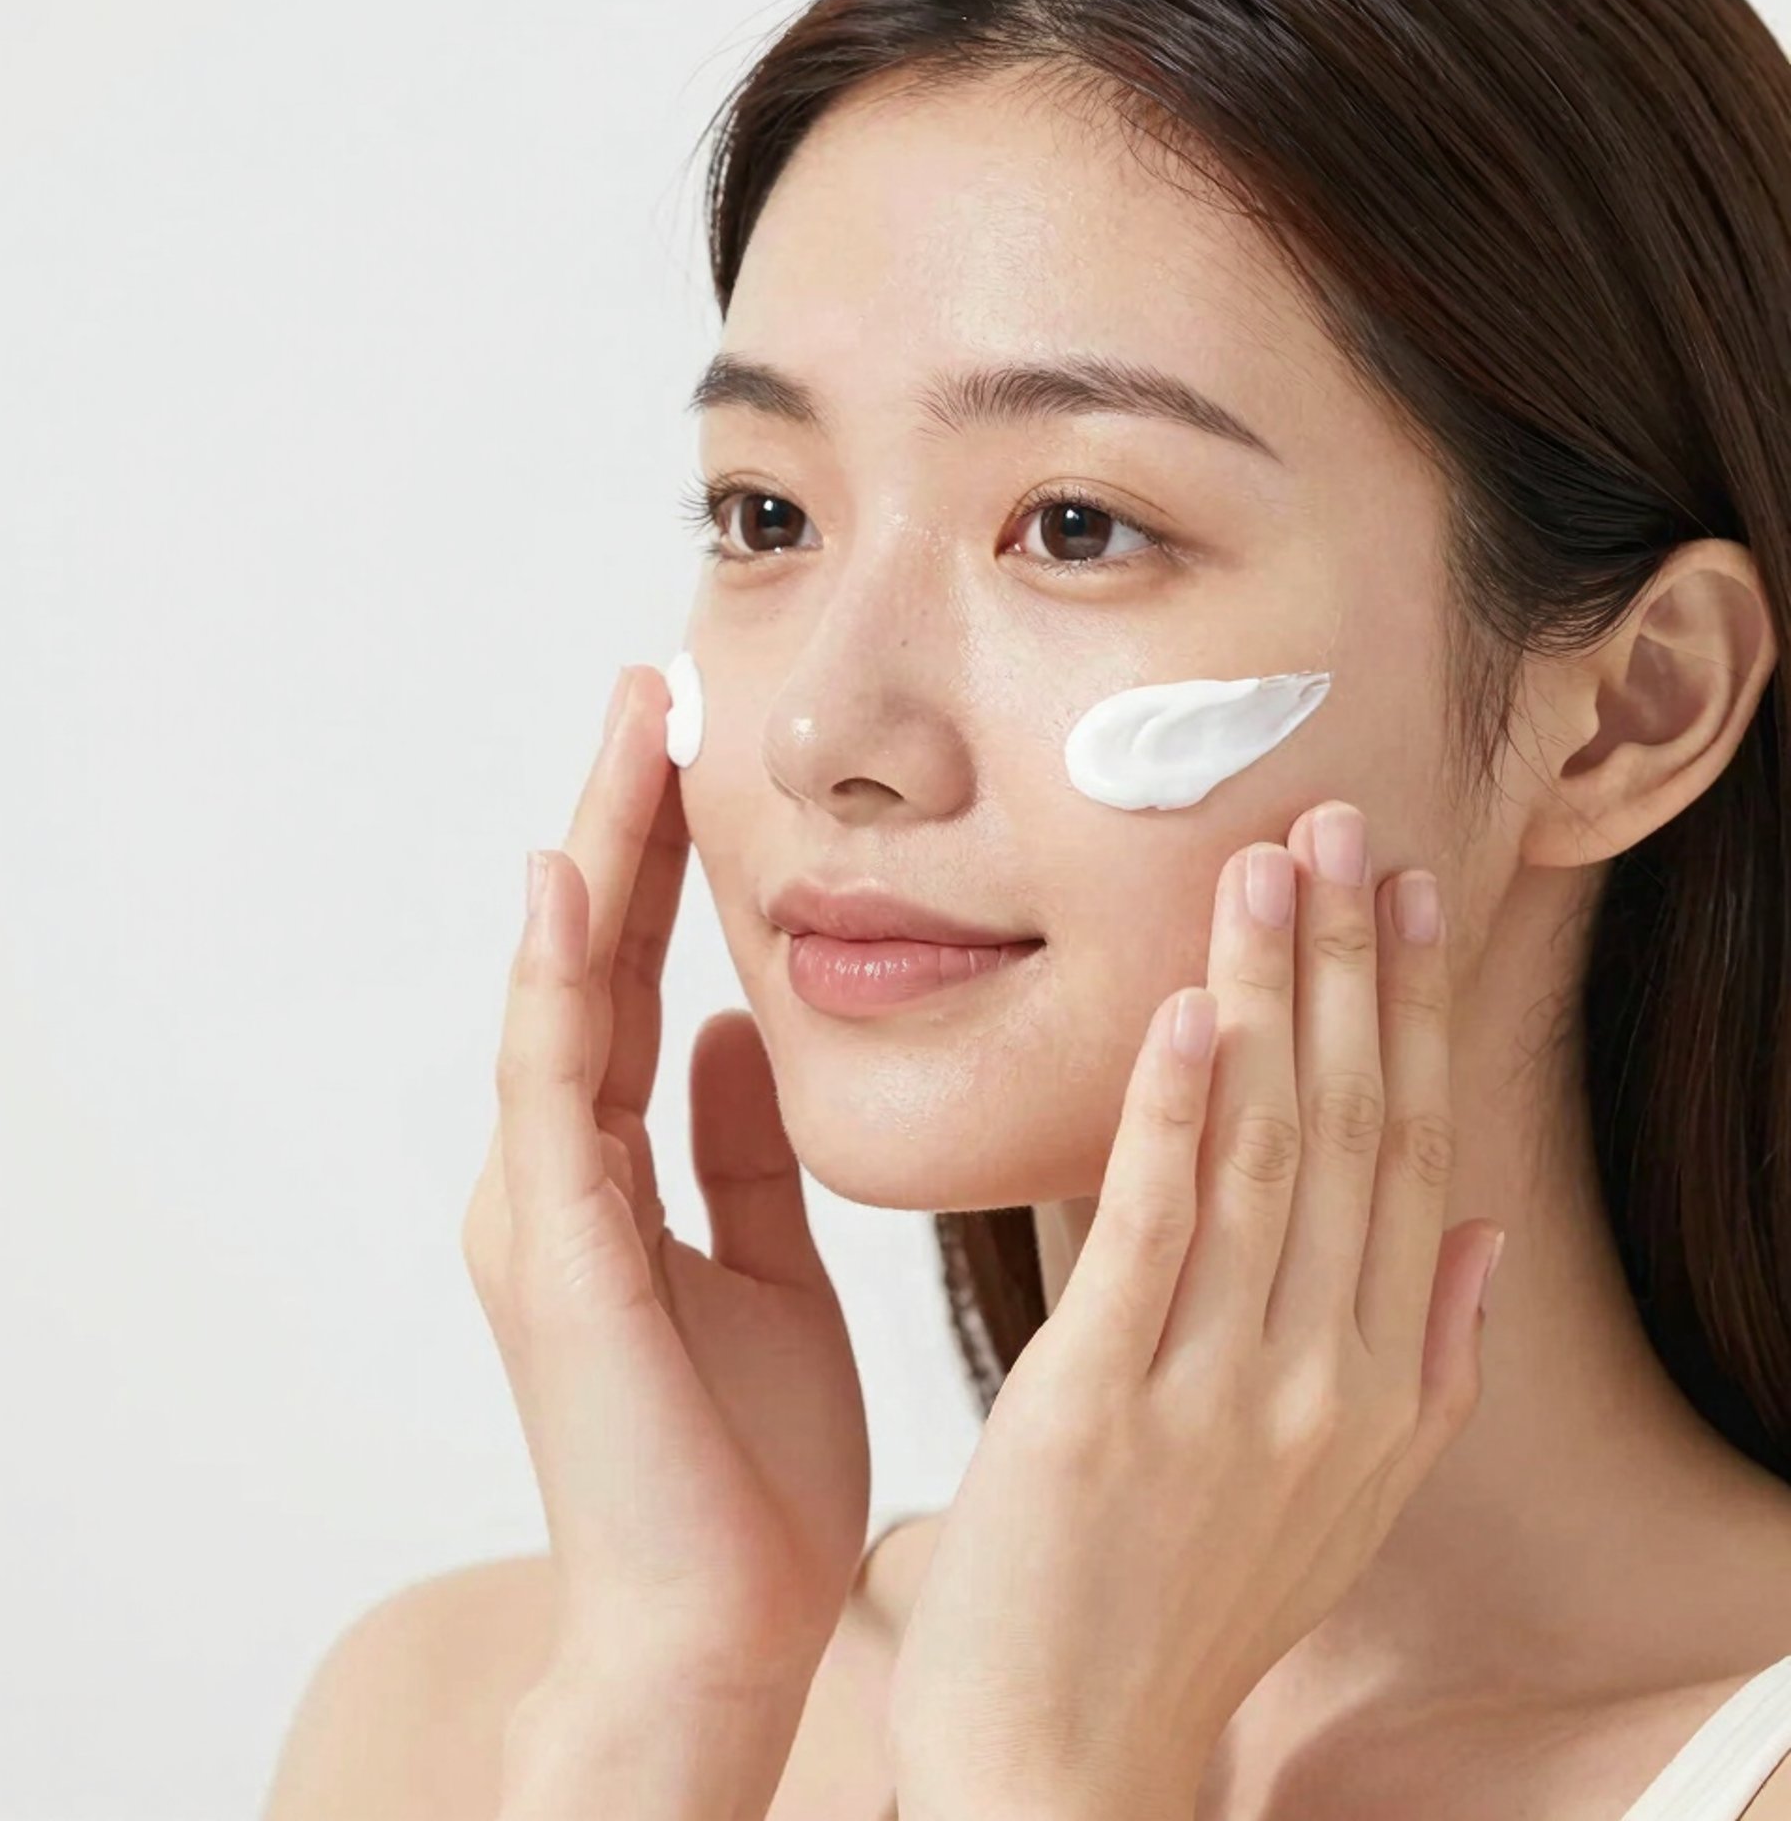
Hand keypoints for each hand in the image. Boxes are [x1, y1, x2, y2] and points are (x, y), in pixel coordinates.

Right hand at [462, 664, 869, 1704]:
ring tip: (626, 732)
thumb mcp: (766, 1270)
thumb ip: (737, 1152)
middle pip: (587, 964)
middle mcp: (559, 1177)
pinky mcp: (556, 1255)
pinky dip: (555, 983)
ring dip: (592, 862)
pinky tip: (571, 882)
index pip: (631, 986)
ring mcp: (544, 1211)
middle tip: (653, 692)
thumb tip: (727, 1030)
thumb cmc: (745, 1470)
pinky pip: (552, 1092)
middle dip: (622, 826)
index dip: (658, 869)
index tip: (693, 754)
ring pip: (560, 998)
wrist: (718, 1632)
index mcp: (612, 1181)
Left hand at [885, 800, 1501, 1820]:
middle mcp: (1321, 1378)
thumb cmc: (1191, 1606)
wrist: (1067, 1759)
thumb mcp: (1348, 1498)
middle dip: (1350, 967)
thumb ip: (1431, 1361)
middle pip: (1350, 1131)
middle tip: (1342, 825)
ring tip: (1267, 873)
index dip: (1414, 1015)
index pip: (1414, 1157)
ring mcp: (1213, 1393)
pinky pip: (1148, 1240)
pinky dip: (1168, 1121)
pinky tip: (1178, 1018)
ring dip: (1267, 1003)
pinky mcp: (1094, 1406)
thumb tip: (1485, 1231)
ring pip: (1263, 1159)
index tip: (1414, 895)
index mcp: (1381, 1386)